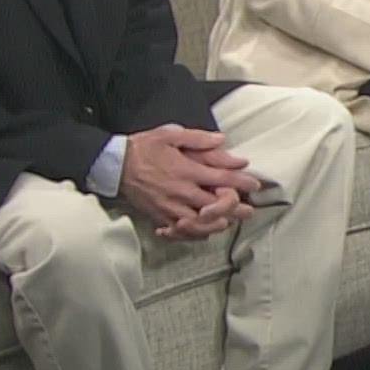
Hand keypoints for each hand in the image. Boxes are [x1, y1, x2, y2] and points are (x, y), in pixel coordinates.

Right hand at [118, 126, 261, 236]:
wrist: (114, 166)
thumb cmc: (143, 148)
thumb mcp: (171, 135)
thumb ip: (198, 139)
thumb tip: (222, 139)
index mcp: (186, 170)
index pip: (221, 179)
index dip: (241, 182)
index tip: (254, 185)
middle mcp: (180, 191)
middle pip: (214, 206)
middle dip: (235, 209)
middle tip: (249, 211)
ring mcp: (169, 207)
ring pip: (199, 223)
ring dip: (216, 224)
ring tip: (228, 223)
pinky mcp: (159, 216)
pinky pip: (180, 231)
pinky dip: (192, 234)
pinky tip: (201, 232)